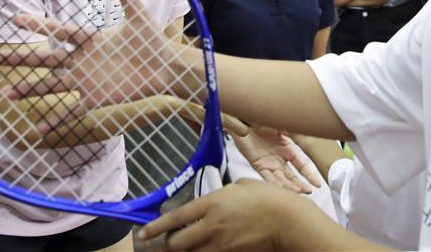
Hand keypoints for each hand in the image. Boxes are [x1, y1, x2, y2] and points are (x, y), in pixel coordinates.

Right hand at [0, 0, 201, 126]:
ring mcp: (87, 80)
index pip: (60, 31)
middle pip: (48, 59)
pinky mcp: (96, 97)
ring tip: (7, 93)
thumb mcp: (137, 16)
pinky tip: (39, 129)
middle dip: (24, 59)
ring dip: (31, 89)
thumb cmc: (150, 41)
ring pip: (53, 84)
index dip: (38, 25)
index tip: (15, 19)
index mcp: (90, 39)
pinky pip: (73, 109)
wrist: (164, 68)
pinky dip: (57, 119)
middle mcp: (83, 59)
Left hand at [139, 179, 304, 250]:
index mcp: (212, 203)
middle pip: (177, 243)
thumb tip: (211, 201)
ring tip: (184, 246)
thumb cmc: (267, 198)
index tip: (144, 232)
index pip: (175, 218)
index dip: (156, 227)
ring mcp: (221, 245)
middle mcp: (211, 226)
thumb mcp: (239, 186)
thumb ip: (221, 193)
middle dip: (168, 244)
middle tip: (167, 240)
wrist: (287, 220)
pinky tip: (203, 249)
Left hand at [232, 127, 321, 193]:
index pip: (302, 164)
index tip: (318, 183)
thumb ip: (293, 130)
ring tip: (297, 192)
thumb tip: (306, 132)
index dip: (310, 174)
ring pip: (281, 179)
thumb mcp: (281, 124)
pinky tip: (281, 189)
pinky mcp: (258, 165)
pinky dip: (274, 183)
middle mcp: (280, 158)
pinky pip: (266, 176)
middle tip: (308, 192)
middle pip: (292, 175)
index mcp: (288, 148)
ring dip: (289, 186)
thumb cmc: (263, 119)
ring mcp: (269, 163)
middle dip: (300, 184)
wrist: (244, 119)